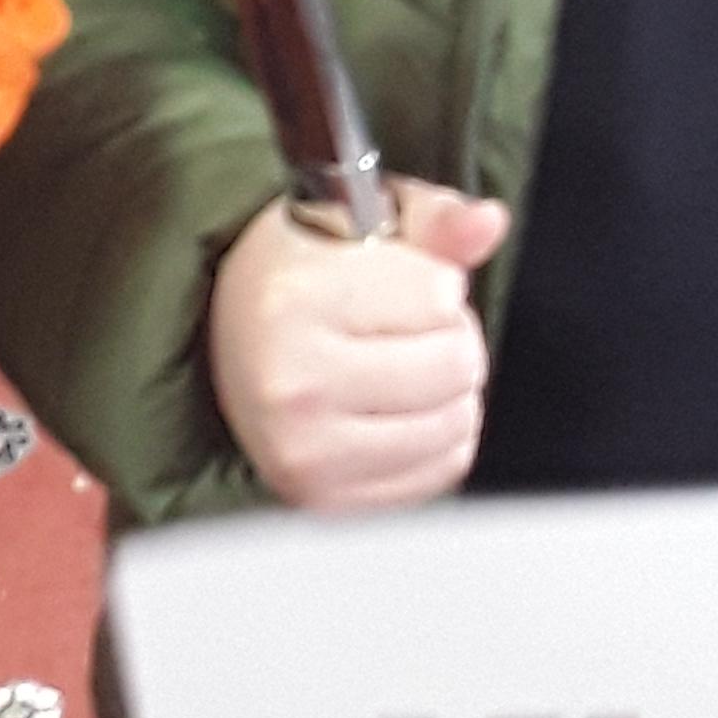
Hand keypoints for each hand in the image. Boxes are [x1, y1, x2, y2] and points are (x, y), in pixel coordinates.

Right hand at [208, 180, 504, 510]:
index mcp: (294, 300)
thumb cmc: (304, 270)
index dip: (437, 282)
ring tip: (401, 364)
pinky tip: (397, 409)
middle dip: (450, 334)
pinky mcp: (325, 499)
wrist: (229, 336)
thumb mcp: (363, 219)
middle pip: (456, 363)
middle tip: (406, 326)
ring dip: (450, 389)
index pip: (442, 296)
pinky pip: (442, 470)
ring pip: (457, 421)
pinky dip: (438, 439)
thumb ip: (437, 218)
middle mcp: (292, 384)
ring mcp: (305, 452)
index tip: (399, 282)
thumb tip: (487, 222)